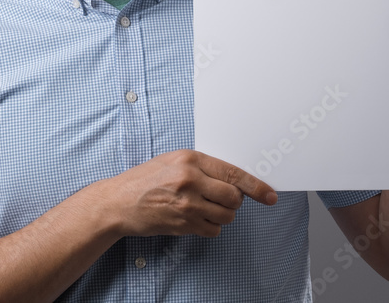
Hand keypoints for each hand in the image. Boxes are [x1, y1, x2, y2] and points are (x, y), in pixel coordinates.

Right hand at [105, 150, 276, 237]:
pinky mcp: (182, 224)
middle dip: (233, 201)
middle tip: (219, 198)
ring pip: (225, 216)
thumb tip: (232, 179)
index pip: (233, 173)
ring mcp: (186, 204)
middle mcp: (190, 180)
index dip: (256, 186)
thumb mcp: (173, 161)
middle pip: (233, 197)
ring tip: (202, 207)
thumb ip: (202, 167)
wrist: (118, 201)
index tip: (270, 195)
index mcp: (190, 159)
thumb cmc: (145, 179)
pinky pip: (212, 230)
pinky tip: (193, 218)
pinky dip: (208, 226)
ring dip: (221, 215)